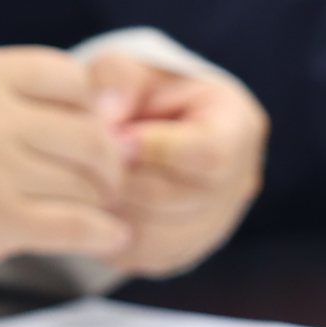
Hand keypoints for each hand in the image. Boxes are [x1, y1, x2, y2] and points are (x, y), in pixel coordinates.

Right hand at [0, 48, 131, 264]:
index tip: (93, 125)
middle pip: (89, 134)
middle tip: (109, 174)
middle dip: (110, 158)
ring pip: (85, 183)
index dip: (92, 105)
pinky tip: (109, 235)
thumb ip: (20, 89)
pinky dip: (102, 233)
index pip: (70, 78)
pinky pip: (74, 225)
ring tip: (99, 204)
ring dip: (102, 198)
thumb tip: (108, 110)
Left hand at [82, 49, 266, 277]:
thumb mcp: (128, 69)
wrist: (142, 126)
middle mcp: (239, 182)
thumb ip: (116, 81)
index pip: (210, 154)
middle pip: (180, 200)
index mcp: (238, 126)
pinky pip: (143, 257)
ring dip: (112, 211)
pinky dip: (108, 235)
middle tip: (86, 161)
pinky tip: (91, 207)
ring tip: (86, 181)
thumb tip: (103, 115)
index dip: (158, 150)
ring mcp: (216, 224)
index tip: (116, 137)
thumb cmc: (138, 91)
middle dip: (124, 180)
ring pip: (159, 236)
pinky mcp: (185, 252)